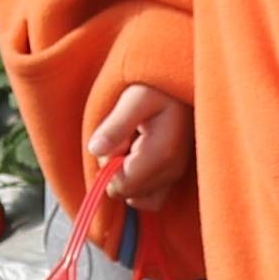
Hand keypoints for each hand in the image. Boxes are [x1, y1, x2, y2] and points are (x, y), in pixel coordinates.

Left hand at [83, 81, 193, 208]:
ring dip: (126, 176)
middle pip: (126, 192)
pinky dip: (138, 184)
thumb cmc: (159, 86)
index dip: (107, 165)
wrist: (183, 81)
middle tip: (122, 138)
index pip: (120, 185)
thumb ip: (115, 126)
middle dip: (115, 170)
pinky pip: (150, 198)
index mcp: (161, 154)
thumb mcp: (134, 98)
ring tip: (131, 144)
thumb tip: (95, 150)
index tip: (114, 139)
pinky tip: (137, 157)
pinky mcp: (175, 176)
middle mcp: (172, 170)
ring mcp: (175, 175)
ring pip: (136, 197)